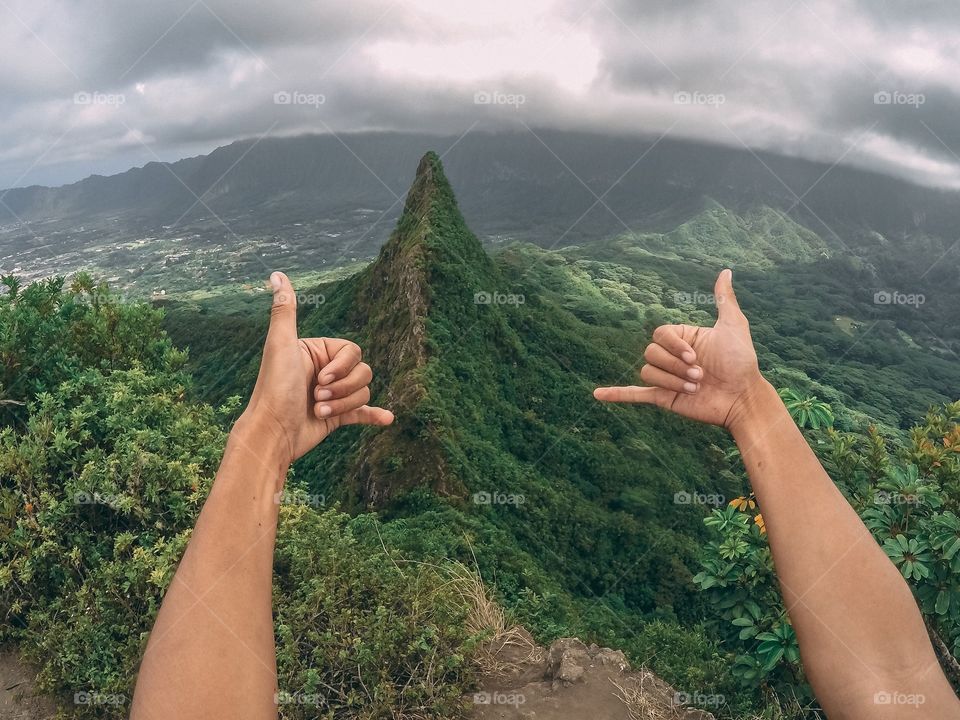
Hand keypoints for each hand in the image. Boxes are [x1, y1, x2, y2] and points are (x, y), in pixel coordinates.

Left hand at [239, 272, 392, 464]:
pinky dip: (374, 415)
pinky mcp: (336, 417)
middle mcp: (324, 371)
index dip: (342, 367)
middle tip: (316, 396)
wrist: (272, 433)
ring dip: (343, 404)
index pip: (352, 351)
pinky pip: (363, 413)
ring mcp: (332, 395)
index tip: (320, 378)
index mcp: (316, 352)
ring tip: (318, 411)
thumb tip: (276, 274)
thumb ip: (285, 309)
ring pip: (363, 392)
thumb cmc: (274, 387)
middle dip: (343, 388)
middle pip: (362, 371)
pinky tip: (387, 418)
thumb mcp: (281, 344)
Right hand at [594, 269, 767, 429]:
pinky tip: (598, 394)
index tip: (695, 356)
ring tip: (694, 388)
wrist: (742, 397)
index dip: (673, 345)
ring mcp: (666, 378)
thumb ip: (724, 300)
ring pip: (648, 372)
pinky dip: (616, 394)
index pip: (660, 335)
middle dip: (675, 366)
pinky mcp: (663, 398)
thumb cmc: (741, 361)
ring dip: (671, 381)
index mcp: (683, 339)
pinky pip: (634, 394)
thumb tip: (725, 271)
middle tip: (699, 376)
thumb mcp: (733, 325)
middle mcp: (672, 358)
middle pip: (651, 353)